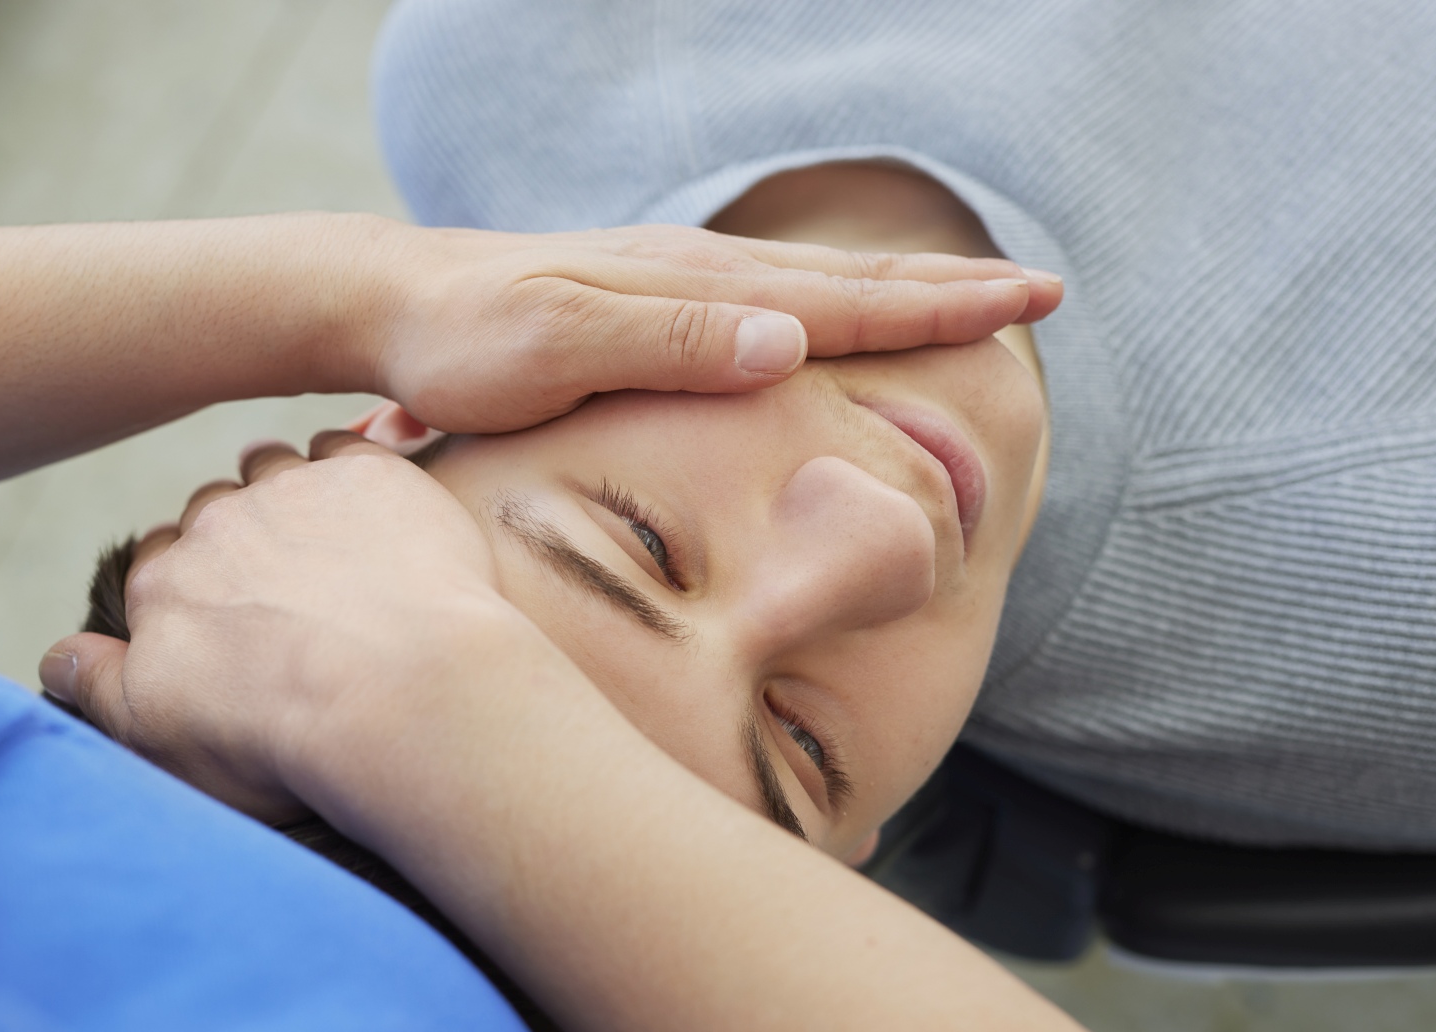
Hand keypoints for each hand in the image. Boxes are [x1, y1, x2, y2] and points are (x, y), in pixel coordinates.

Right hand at [40, 431, 541, 822]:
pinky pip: (343, 448)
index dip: (185, 590)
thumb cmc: (280, 735)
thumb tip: (54, 660)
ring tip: (322, 538)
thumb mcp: (158, 733)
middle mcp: (216, 523)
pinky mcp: (369, 475)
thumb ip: (99, 687)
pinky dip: (347, 471)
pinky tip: (369, 505)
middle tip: (280, 588)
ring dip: (286, 493)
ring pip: (272, 467)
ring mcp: (294, 491)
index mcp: (163, 583)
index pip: (156, 567)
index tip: (217, 620)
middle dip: (236, 541)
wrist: (399, 698)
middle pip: (212, 513)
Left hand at [352, 219, 1061, 432]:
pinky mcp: (650, 299)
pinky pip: (772, 298)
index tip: (1033, 302)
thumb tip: (794, 340)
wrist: (390, 303)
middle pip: (851, 282)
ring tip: (971, 300)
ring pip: (817, 286)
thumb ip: (671, 346)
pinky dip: (833, 306)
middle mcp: (699, 274)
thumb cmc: (463, 343)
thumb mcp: (557, 352)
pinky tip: (836, 317)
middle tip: (1045, 293)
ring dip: (902, 294)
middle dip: (951, 292)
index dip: (944, 310)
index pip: (847, 301)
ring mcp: (676, 281)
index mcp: (697, 289)